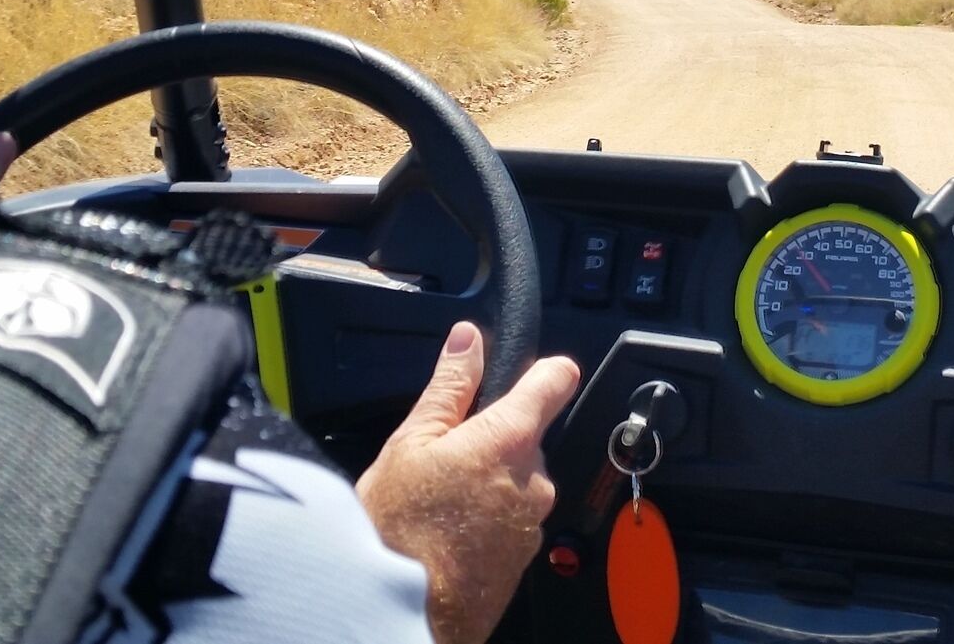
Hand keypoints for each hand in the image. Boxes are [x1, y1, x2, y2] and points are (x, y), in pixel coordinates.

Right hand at [357, 322, 583, 643]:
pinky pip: (511, 523)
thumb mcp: (410, 442)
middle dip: (491, 443)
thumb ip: (448, 387)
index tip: (526, 374)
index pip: (555, 380)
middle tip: (443, 461)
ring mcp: (533, 522)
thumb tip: (468, 340)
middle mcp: (535, 479)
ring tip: (437, 505)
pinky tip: (447, 533)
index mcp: (510, 438)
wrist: (400, 613)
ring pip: (517, 483)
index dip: (542, 371)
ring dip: (488, 485)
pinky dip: (486, 522)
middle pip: (525, 439)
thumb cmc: (397, 530)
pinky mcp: (524, 559)